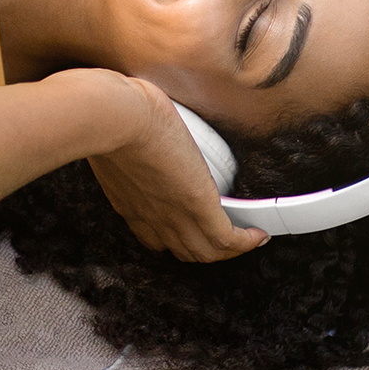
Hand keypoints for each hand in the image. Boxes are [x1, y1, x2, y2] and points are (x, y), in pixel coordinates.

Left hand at [87, 77, 268, 262]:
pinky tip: (259, 233)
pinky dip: (247, 241)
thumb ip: (126, 142)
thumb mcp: (117, 140)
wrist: (117, 118)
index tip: (186, 227)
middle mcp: (150, 217)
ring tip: (247, 236)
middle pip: (183, 250)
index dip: (173, 238)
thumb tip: (134, 128)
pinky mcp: (198, 204)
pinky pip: (228, 238)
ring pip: (206, 251)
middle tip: (226, 236)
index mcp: (129, 203)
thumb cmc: (109, 117)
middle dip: (205, 247)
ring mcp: (174, 214)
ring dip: (229, 249)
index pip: (152, 237)